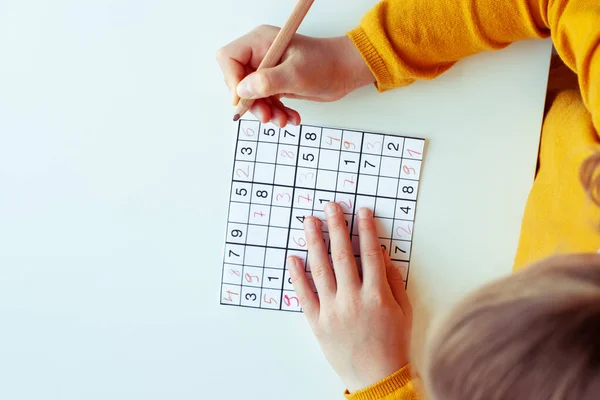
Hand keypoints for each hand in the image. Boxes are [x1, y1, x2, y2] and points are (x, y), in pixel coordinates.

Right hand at [216, 25, 373, 126]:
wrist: (345, 72)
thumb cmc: (325, 64)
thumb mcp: (296, 74)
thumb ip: (267, 82)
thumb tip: (242, 90)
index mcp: (260, 42)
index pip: (229, 58)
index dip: (232, 80)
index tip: (243, 100)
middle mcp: (260, 54)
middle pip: (238, 81)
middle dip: (252, 103)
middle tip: (267, 116)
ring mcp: (267, 70)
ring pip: (252, 97)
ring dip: (266, 112)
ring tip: (283, 120)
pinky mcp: (275, 84)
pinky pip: (266, 102)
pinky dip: (277, 113)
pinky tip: (291, 117)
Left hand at [288, 204, 411, 392]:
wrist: (378, 377)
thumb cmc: (393, 344)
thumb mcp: (404, 311)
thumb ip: (393, 281)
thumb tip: (381, 255)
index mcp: (376, 295)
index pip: (369, 253)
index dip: (365, 229)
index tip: (361, 211)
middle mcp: (353, 299)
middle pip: (342, 254)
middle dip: (336, 226)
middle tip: (330, 206)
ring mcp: (332, 310)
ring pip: (320, 268)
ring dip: (314, 241)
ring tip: (309, 222)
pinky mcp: (317, 322)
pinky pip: (304, 294)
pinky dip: (297, 275)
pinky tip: (293, 257)